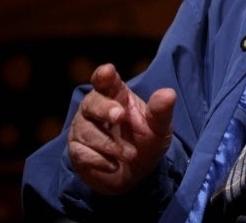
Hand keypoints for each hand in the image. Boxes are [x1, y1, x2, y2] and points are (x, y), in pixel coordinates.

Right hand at [66, 63, 176, 194]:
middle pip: (92, 102)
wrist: (136, 173)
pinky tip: (114, 165)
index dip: (104, 75)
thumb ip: (161, 111)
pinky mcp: (77, 151)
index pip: (105, 80)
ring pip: (88, 131)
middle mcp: (95, 107)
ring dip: (112, 145)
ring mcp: (83, 128)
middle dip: (105, 109)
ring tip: (131, 153)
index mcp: (116, 94)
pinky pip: (82, 153)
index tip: (107, 71)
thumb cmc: (146, 140)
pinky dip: (100, 160)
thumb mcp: (159, 127)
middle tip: (120, 115)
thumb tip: (169, 94)